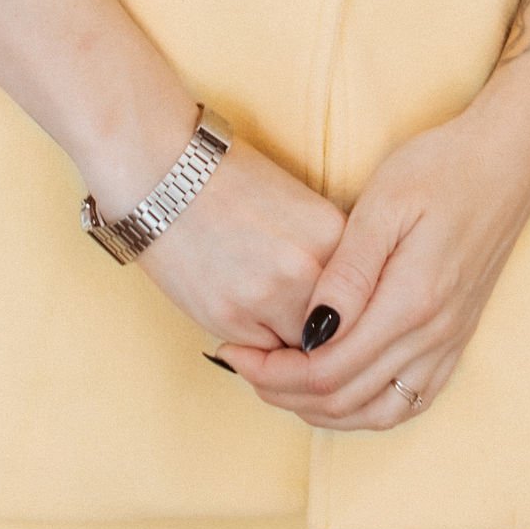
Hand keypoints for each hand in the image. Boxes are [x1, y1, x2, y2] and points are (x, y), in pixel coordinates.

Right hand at [127, 133, 347, 351]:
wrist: (163, 171)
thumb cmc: (230, 181)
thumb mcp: (299, 207)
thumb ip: (328, 255)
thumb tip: (346, 305)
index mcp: (336, 235)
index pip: (366, 300)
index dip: (355, 313)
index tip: (343, 315)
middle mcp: (309, 269)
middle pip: (341, 334)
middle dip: (328, 336)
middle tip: (312, 331)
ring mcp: (268, 297)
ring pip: (302, 353)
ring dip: (293, 346)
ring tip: (275, 324)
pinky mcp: (229, 319)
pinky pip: (261, 356)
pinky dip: (258, 349)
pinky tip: (245, 318)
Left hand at [220, 85, 529, 432]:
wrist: (510, 159)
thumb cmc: (442, 167)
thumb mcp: (385, 204)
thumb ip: (348, 272)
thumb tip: (310, 331)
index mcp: (412, 302)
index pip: (328, 371)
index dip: (272, 373)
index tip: (233, 351)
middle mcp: (435, 335)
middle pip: (346, 400)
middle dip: (284, 394)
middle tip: (243, 366)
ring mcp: (451, 341)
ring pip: (378, 412)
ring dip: (322, 410)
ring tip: (279, 382)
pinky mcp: (458, 338)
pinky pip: (411, 401)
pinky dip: (365, 407)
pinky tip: (337, 388)